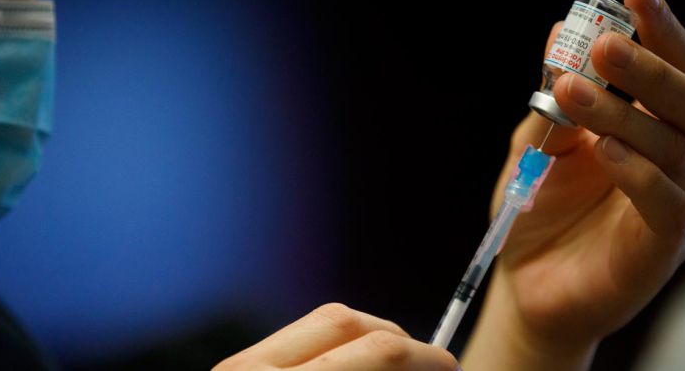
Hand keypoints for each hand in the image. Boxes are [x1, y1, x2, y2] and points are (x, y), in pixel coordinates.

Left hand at [214, 303, 458, 369]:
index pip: (375, 351)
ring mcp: (237, 365)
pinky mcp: (234, 368)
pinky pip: (298, 342)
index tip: (449, 366)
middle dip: (396, 339)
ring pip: (319, 323)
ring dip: (365, 340)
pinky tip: (354, 368)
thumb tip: (428, 367)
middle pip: (341, 319)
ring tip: (393, 365)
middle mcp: (254, 369)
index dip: (424, 356)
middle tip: (428, 363)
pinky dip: (336, 352)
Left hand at [462, 0, 684, 369]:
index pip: (676, 70)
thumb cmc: (539, 209)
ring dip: (626, 112)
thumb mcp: (539, 141)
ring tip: (573, 90)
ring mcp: (684, 208)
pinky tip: (603, 149)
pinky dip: (638, 172)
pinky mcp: (665, 249)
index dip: (661, 29)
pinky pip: (669, 204)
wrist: (526, 281)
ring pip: (677, 148)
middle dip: (650, 67)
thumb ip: (553, 95)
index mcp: (659, 130)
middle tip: (604, 42)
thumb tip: (557, 31)